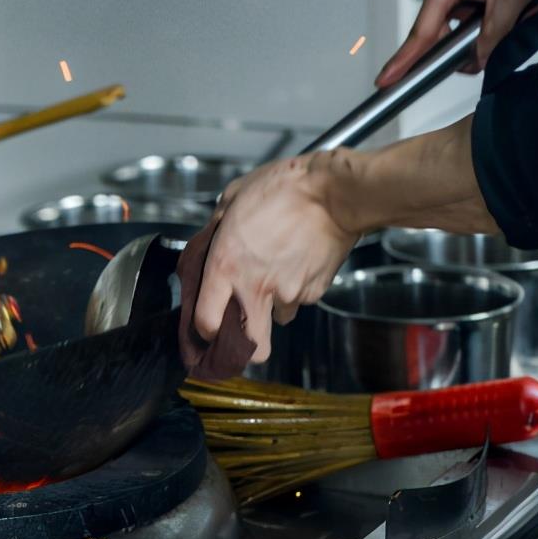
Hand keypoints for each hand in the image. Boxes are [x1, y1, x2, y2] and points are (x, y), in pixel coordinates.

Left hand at [193, 152, 360, 362]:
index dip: (205, 329)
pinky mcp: (315, 291)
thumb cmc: (282, 189)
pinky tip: (299, 260)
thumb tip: (212, 235)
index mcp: (226, 266)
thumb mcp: (233, 197)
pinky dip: (298, 286)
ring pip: (279, 317)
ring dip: (275, 303)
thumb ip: (217, 225)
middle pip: (252, 349)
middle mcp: (256, 288)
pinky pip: (301, 298)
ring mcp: (288, 294)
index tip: (207, 324)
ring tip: (279, 270)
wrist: (333, 192)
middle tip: (246, 331)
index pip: (206, 322)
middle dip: (249, 349)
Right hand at [375, 0, 537, 86]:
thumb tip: (478, 60)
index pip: (420, 34)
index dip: (403, 61)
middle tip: (480, 57)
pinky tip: (497, 13)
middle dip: (454, 51)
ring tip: (500, 19)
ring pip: (451, 28)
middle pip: (435, 35)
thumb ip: (493, 34)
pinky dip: (477, 22)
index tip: (385, 81)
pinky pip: (461, 16)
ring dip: (472, 34)